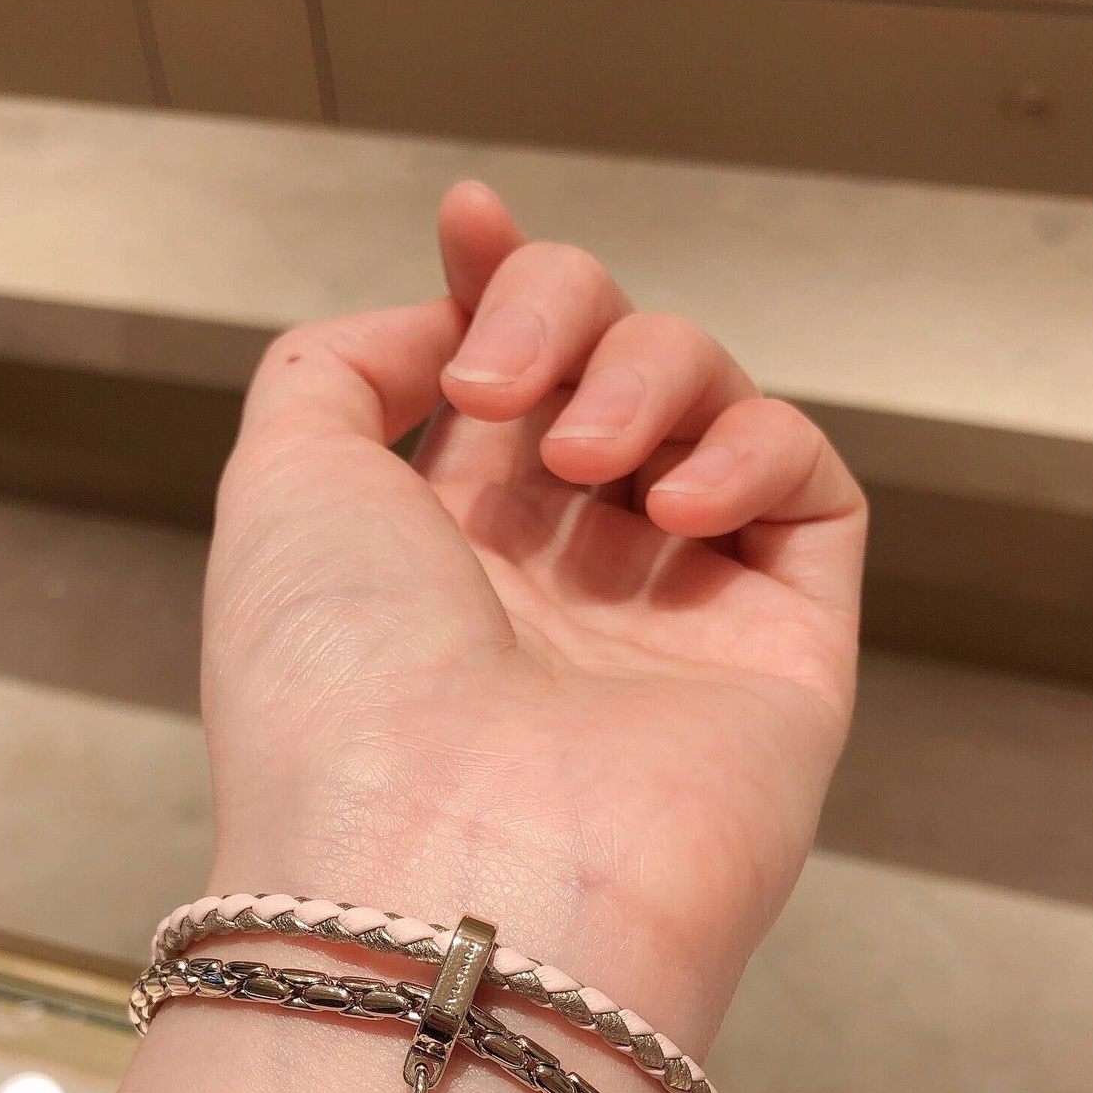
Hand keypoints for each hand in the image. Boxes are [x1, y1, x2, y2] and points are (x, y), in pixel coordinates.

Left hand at [203, 182, 865, 1051]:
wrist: (447, 869)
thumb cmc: (338, 687)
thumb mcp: (280, 489)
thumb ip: (336, 370)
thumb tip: (433, 327)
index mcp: (436, 548)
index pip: (498, 380)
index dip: (496, 283)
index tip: (468, 222)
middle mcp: (559, 576)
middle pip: (606, 360)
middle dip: (564, 310)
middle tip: (508, 385)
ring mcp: (674, 613)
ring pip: (713, 404)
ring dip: (648, 377)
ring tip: (583, 462)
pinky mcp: (784, 648)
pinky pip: (811, 494)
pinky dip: (754, 455)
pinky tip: (676, 508)